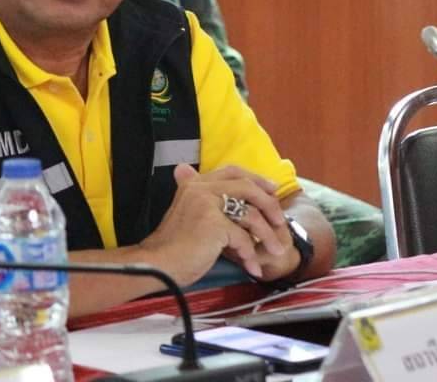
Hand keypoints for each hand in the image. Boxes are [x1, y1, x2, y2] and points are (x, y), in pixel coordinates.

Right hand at [138, 164, 287, 285]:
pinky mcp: (213, 224)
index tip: (271, 189)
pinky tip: (252, 267)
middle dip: (269, 203)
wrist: (156, 264)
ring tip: (276, 250)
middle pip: (246, 187)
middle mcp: (200, 189)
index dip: (255, 178)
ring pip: (250, 215)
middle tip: (280, 220)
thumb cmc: (172, 245)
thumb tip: (183, 168)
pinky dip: (251, 255)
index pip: (231, 171)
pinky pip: (243, 238)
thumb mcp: (185, 213)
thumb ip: (196, 197)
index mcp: (194, 184)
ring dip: (267, 235)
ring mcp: (207, 204)